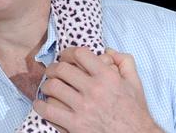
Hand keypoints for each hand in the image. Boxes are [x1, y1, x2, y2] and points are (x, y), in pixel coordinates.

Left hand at [33, 47, 161, 132]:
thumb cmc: (134, 112)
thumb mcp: (135, 84)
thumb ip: (125, 63)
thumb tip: (108, 50)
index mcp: (108, 78)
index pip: (79, 54)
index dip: (67, 52)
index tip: (64, 57)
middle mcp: (94, 91)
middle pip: (61, 69)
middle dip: (53, 69)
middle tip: (52, 73)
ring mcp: (83, 109)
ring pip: (52, 87)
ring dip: (47, 86)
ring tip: (49, 88)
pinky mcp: (75, 126)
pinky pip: (48, 110)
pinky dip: (40, 106)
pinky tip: (42, 105)